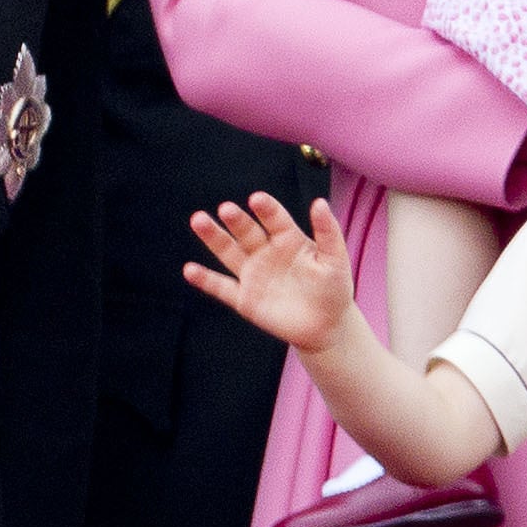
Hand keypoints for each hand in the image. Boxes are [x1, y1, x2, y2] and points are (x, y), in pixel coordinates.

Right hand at [181, 190, 355, 354]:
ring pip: (229, 252)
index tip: (257, 199)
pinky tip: (189, 270)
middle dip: (236, 221)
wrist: (326, 326)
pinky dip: (206, 280)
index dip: (266, 209)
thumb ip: (328, 232)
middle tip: (226, 209)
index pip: (274, 219)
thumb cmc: (334, 289)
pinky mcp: (244, 299)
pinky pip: (221, 287)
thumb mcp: (336, 260)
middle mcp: (266, 252)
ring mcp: (253, 275)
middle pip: (246, 232)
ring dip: (213, 238)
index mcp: (288, 239)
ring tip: (198, 220)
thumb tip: (320, 202)